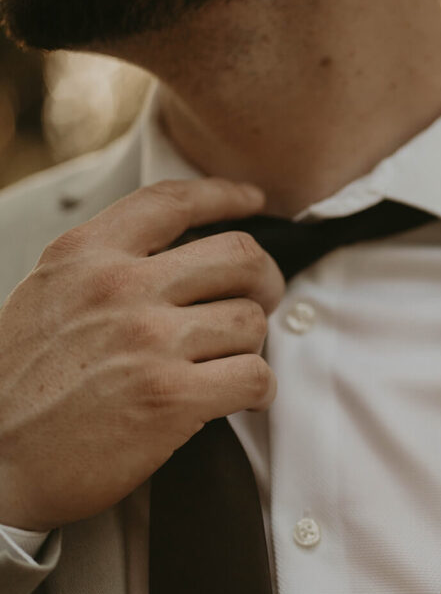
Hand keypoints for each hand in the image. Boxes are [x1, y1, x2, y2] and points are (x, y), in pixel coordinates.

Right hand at [0, 179, 284, 531]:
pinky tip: (242, 398)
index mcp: (84, 256)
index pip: (171, 201)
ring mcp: (148, 342)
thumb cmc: (20, 391)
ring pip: (251, 321)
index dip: (224, 195)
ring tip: (230, 364)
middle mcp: (119, 288)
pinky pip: (255, 377)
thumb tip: (179, 257)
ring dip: (252, 346)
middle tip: (260, 302)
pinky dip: (259, 390)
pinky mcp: (172, 397)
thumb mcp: (46, 298)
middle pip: (239, 255)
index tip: (253, 201)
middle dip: (264, 280)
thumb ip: (106, 268)